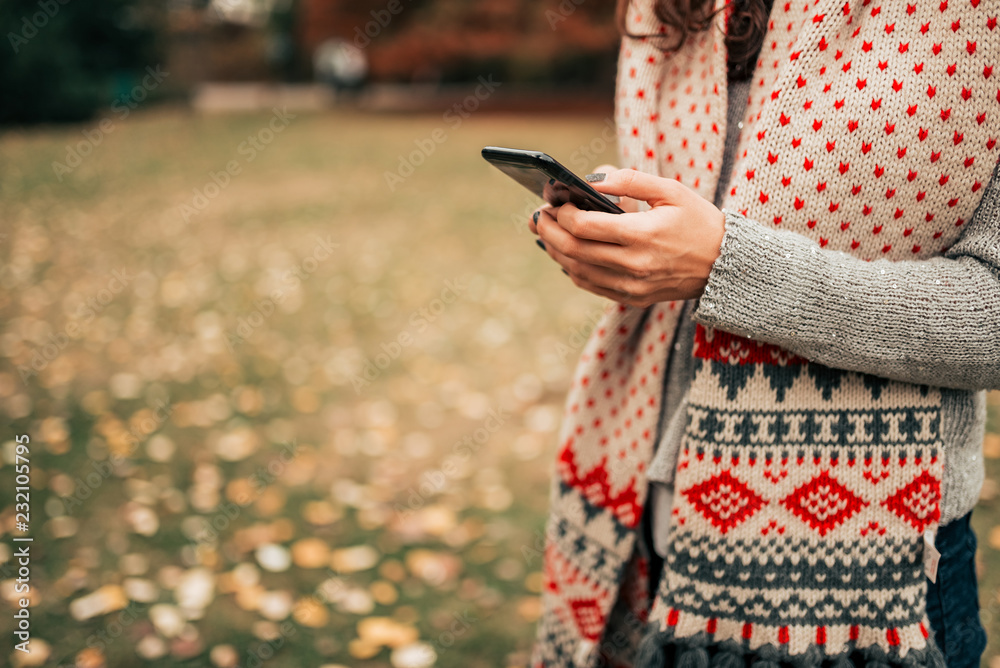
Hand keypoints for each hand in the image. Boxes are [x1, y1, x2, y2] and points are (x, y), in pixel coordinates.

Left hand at [529, 168, 725, 306]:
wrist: (726, 265)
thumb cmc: (698, 221)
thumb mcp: (670, 190)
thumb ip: (630, 179)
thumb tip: (591, 179)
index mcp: (642, 235)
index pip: (584, 227)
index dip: (562, 213)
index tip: (554, 200)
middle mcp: (634, 265)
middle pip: (573, 250)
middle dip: (549, 231)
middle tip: (539, 216)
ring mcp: (632, 286)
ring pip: (577, 271)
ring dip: (555, 251)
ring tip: (545, 233)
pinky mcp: (632, 298)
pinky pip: (591, 285)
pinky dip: (572, 269)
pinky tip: (566, 254)